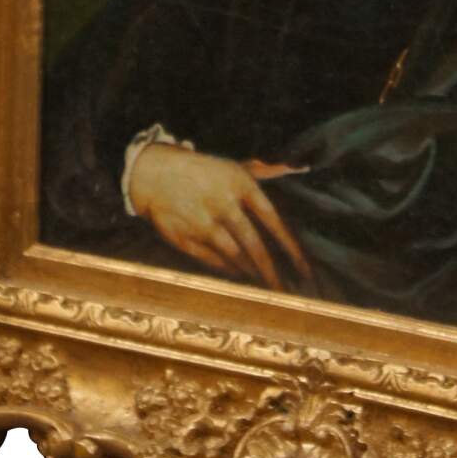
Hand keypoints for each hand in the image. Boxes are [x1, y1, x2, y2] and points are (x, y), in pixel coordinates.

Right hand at [126, 148, 311, 290]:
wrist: (153, 172)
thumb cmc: (202, 171)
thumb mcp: (233, 166)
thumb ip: (265, 171)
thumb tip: (295, 167)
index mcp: (238, 184)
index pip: (272, 219)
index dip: (289, 247)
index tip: (303, 268)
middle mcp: (221, 204)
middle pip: (253, 244)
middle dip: (271, 272)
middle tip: (284, 291)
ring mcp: (200, 222)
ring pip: (233, 255)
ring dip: (250, 272)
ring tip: (263, 285)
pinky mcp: (182, 237)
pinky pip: (210, 260)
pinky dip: (227, 269)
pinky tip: (238, 275)